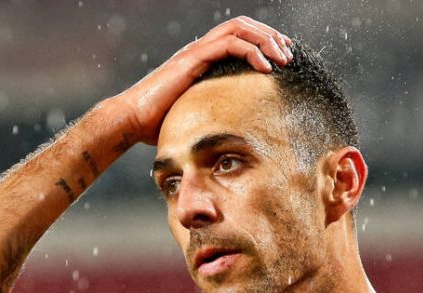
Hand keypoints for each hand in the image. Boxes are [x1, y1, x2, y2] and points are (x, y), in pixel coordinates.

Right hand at [109, 16, 292, 145]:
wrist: (132, 121)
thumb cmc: (160, 124)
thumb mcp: (199, 116)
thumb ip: (216, 114)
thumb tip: (237, 135)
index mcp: (204, 59)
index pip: (240, 37)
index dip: (265, 42)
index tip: (283, 58)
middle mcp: (201, 49)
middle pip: (243, 26)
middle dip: (271, 37)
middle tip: (290, 56)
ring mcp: (196, 51)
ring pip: (239, 29)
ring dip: (266, 40)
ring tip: (283, 60)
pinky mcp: (193, 59)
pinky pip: (229, 44)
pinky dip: (252, 52)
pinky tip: (266, 69)